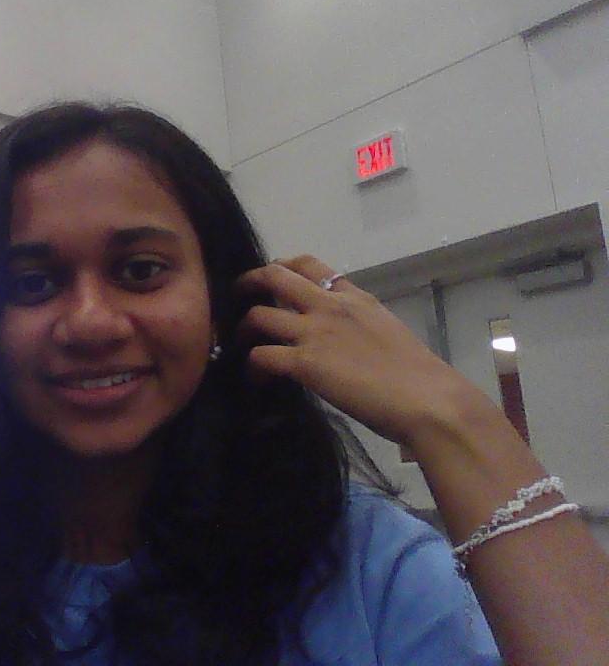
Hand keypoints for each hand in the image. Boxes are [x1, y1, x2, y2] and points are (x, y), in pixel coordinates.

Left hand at [234, 255, 498, 446]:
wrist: (429, 400)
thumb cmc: (418, 376)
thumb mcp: (387, 331)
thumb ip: (359, 324)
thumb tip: (343, 336)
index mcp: (354, 298)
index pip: (310, 265)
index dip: (282, 268)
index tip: (269, 280)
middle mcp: (331, 307)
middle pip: (274, 276)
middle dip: (248, 283)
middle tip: (236, 299)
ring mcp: (316, 333)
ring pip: (258, 316)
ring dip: (242, 329)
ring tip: (241, 344)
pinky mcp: (305, 363)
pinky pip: (261, 357)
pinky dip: (251, 367)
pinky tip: (256, 380)